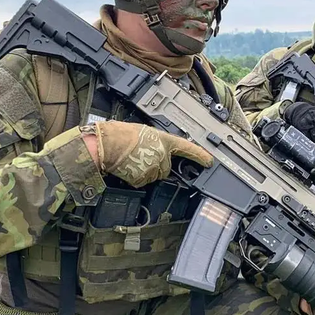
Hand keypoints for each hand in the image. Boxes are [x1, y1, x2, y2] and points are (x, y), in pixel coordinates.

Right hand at [82, 120, 212, 187]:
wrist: (105, 145)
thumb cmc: (119, 135)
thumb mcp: (143, 132)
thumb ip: (156, 142)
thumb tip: (158, 149)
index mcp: (163, 139)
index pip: (187, 148)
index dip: (200, 155)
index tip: (209, 161)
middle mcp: (162, 154)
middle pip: (166, 168)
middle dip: (156, 165)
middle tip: (140, 156)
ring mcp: (154, 168)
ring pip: (154, 176)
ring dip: (145, 171)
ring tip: (131, 160)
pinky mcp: (144, 179)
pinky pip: (142, 182)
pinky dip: (135, 177)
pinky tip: (128, 167)